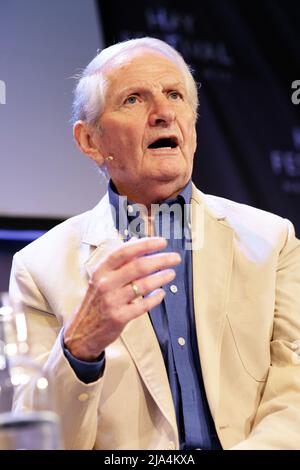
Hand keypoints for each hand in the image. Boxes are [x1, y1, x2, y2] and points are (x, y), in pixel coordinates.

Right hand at [64, 237, 180, 359]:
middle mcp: (105, 283)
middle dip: (161, 260)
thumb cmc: (95, 301)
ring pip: (143, 285)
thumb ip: (119, 261)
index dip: (145, 244)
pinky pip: (143, 305)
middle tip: (175, 258)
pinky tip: (161, 293)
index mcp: (101, 270)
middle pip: (138, 266)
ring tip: (171, 273)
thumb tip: (136, 241)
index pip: (125, 251)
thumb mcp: (101, 278)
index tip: (162, 242)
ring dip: (161, 277)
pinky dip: (155, 298)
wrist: (81, 331)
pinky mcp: (119, 317)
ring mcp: (112, 301)